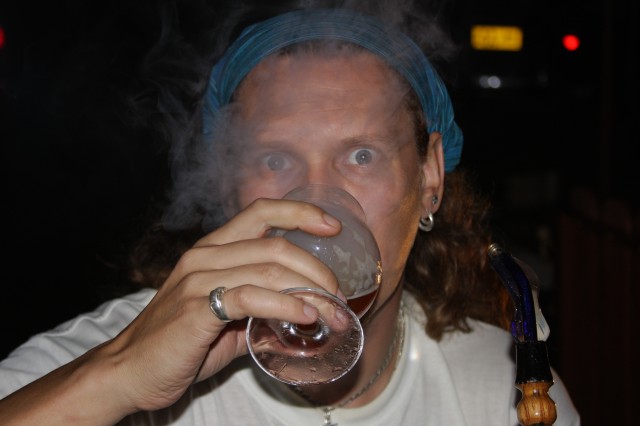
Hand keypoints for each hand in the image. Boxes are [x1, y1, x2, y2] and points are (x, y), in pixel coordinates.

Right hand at [102, 197, 342, 412]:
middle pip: (275, 244)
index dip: (300, 212)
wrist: (129, 371)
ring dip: (310, 290)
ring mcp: (198, 279)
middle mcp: (205, 255)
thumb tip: (301, 317)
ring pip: (268, 268)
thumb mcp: (224, 320)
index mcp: (212, 249)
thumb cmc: (179, 344)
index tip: (333, 227)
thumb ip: (259, 312)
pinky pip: (250, 297)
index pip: (260, 211)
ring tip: (333, 312)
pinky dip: (285, 305)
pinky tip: (306, 316)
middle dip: (317, 268)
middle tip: (339, 296)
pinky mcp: (195, 308)